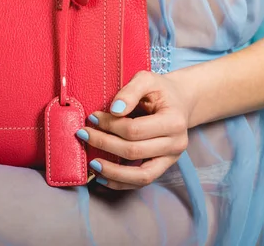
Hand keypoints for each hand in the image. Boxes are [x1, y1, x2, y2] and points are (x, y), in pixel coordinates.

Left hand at [76, 70, 194, 189]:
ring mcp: (170, 159)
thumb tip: (114, 111)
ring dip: (113, 172)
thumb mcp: (146, 80)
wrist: (179, 102)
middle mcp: (176, 144)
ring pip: (141, 176)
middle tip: (84, 134)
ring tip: (92, 164)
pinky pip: (142, 181)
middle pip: (134, 151)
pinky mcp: (162, 167)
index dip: (110, 125)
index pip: (135, 129)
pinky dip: (121, 182)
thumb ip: (130, 92)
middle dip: (104, 144)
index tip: (93, 117)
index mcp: (174, 121)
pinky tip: (102, 177)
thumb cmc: (160, 90)